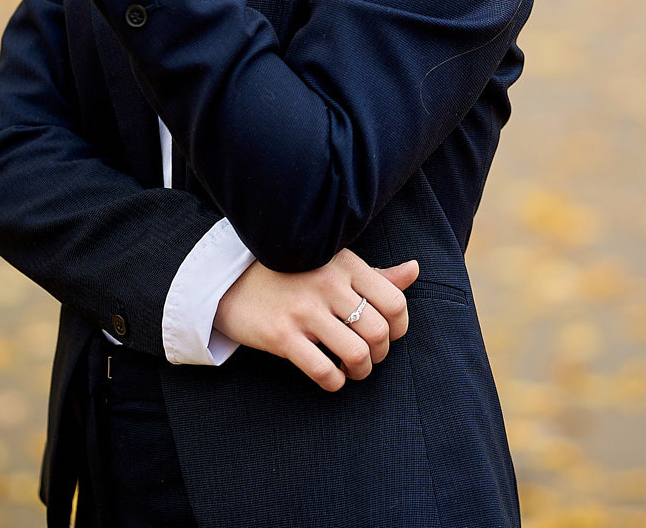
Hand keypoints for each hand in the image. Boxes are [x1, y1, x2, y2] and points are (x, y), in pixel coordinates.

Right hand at [212, 249, 419, 391]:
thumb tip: (415, 270)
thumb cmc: (291, 273)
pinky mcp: (282, 336)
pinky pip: (323, 371)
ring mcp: (304, 310)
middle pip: (379, 332)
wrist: (230, 279)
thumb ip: (375, 273)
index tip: (389, 335)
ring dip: (361, 371)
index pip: (395, 301)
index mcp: (345, 264)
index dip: (400, 327)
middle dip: (381, 354)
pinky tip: (331, 376)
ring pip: (357, 354)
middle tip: (370, 356)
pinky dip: (335, 382)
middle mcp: (328, 284)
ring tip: (353, 369)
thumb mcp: (333, 264)